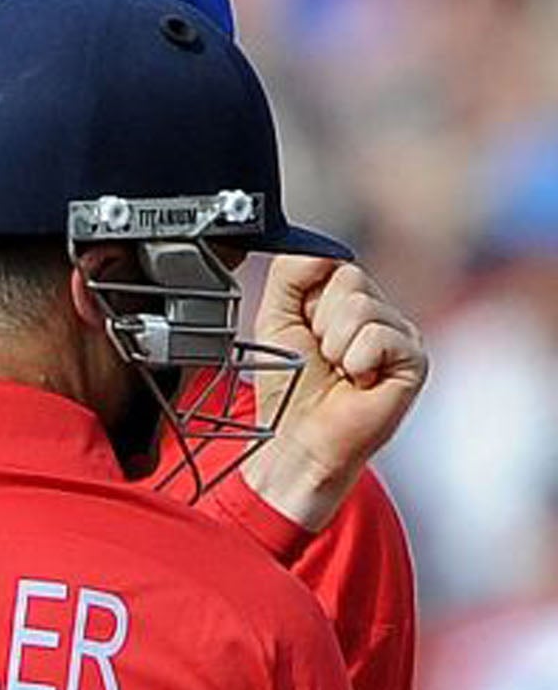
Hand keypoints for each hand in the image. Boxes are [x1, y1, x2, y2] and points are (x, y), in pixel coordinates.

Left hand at [243, 257, 426, 530]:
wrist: (298, 441)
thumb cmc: (289, 389)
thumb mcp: (276, 320)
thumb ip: (290, 274)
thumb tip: (320, 248)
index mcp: (347, 302)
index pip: (332, 264)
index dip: (308, 298)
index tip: (303, 332)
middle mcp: (378, 313)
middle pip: (349, 279)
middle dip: (320, 321)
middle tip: (321, 357)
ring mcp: (400, 334)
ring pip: (361, 306)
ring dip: (335, 345)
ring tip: (338, 372)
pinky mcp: (414, 358)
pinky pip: (378, 336)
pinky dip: (356, 361)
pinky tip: (358, 382)